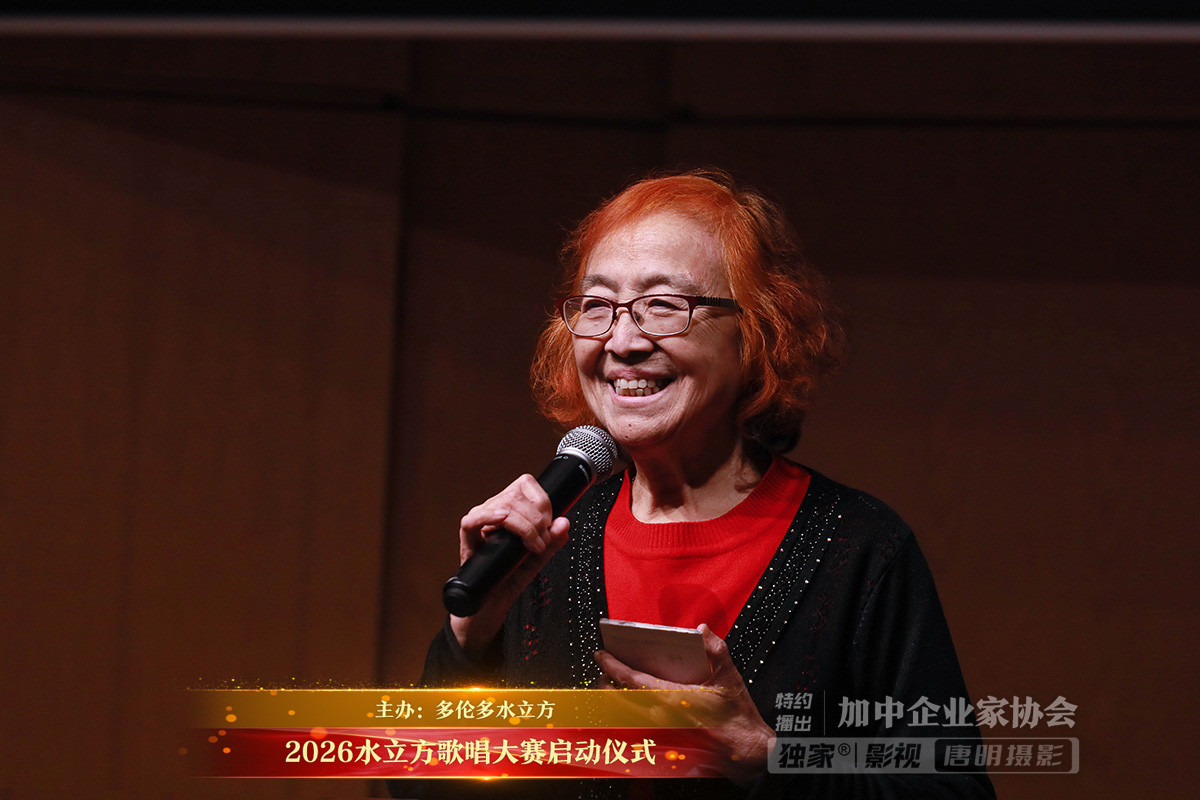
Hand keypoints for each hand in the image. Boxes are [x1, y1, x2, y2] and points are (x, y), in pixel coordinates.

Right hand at [450, 474, 569, 659]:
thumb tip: (564, 522)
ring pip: (500, 505)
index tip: (550, 523)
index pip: (524, 485)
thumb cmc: (509, 580)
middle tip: (543, 541)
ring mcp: (479, 526)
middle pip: (515, 495)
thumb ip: (551, 542)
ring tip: (532, 544)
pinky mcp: (468, 542)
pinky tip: (502, 519)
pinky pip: (471, 521)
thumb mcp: (537, 560)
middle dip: (536, 518)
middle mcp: (493, 514)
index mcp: (510, 512)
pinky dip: (488, 517)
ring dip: (522, 524)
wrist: (491, 606)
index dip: (541, 499)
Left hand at [594, 624, 773, 786]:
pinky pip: (639, 728)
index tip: (601, 655)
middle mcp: (663, 717)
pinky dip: (630, 715)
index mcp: (674, 698)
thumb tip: (702, 631)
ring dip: (616, 700)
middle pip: (621, 700)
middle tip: (601, 670)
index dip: (613, 666)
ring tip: (610, 686)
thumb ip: (715, 649)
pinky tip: (631, 707)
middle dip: (606, 684)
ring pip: (627, 715)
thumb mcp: (730, 676)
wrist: (747, 752)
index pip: (632, 679)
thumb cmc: (738, 717)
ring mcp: (663, 733)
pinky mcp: (667, 743)